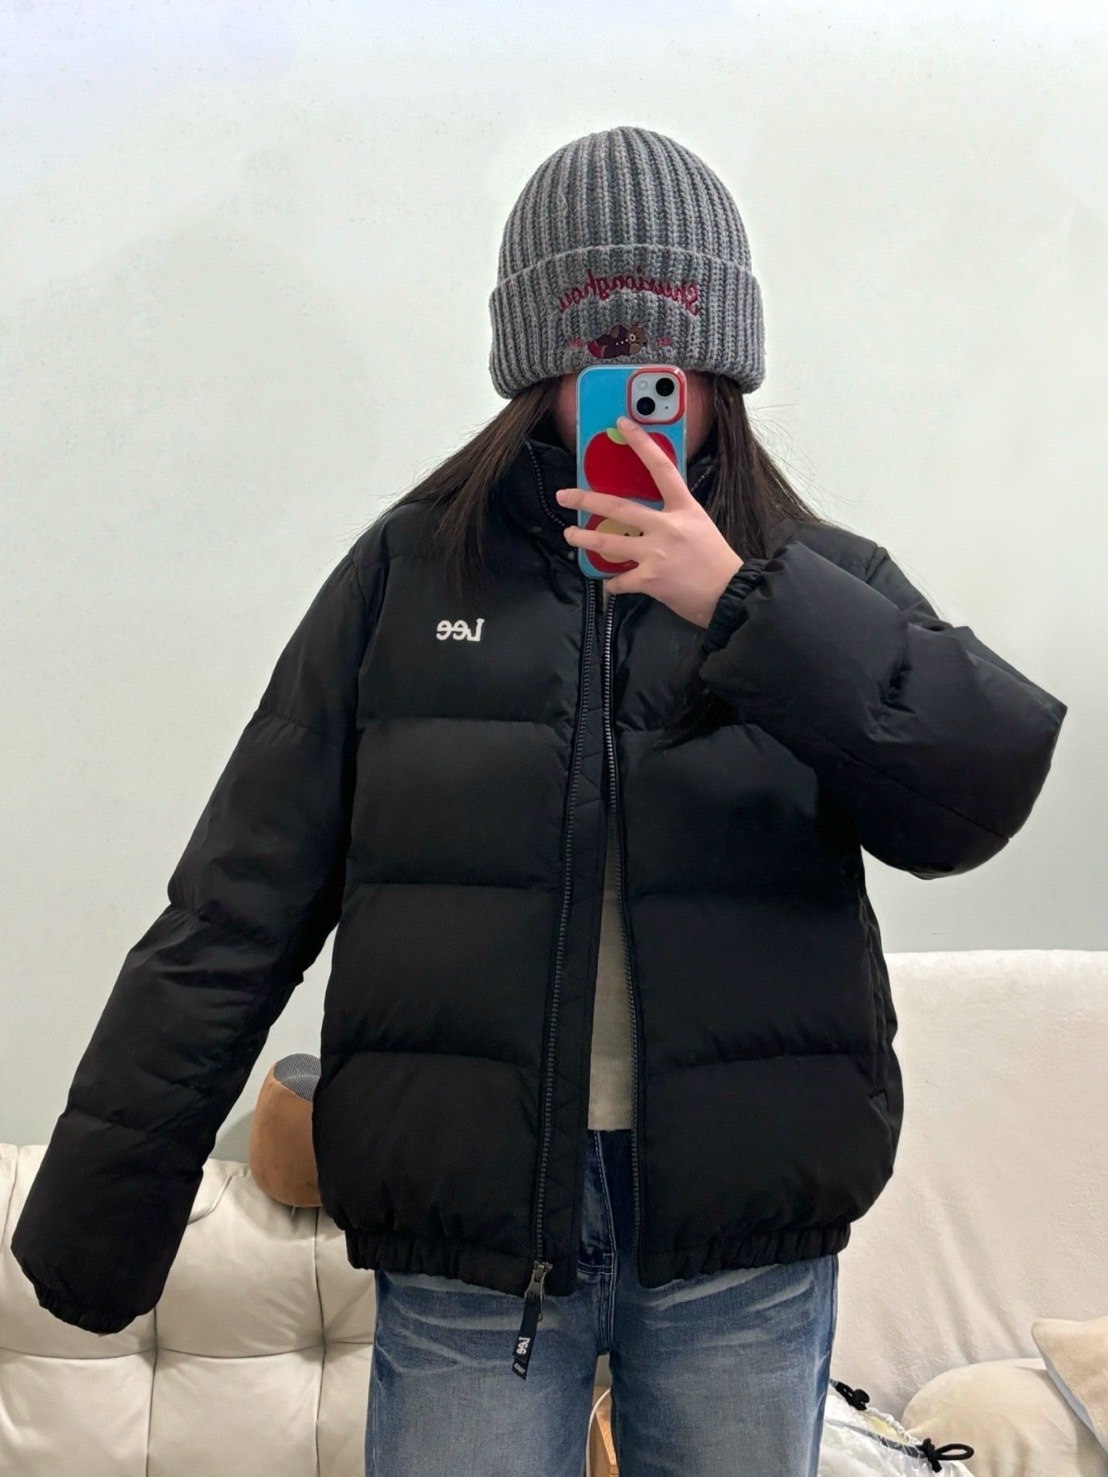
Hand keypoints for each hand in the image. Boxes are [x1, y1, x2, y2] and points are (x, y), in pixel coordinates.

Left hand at [554, 416, 743, 627]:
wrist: (730, 593)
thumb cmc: (717, 561)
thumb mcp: (699, 526)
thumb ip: (674, 517)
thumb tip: (649, 517)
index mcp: (684, 508)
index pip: (661, 467)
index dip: (641, 443)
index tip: (623, 424)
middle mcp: (667, 526)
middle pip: (618, 506)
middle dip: (586, 499)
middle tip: (565, 495)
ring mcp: (656, 553)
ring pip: (609, 541)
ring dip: (584, 538)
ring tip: (571, 535)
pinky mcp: (649, 579)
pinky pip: (620, 580)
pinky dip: (613, 583)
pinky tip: (611, 583)